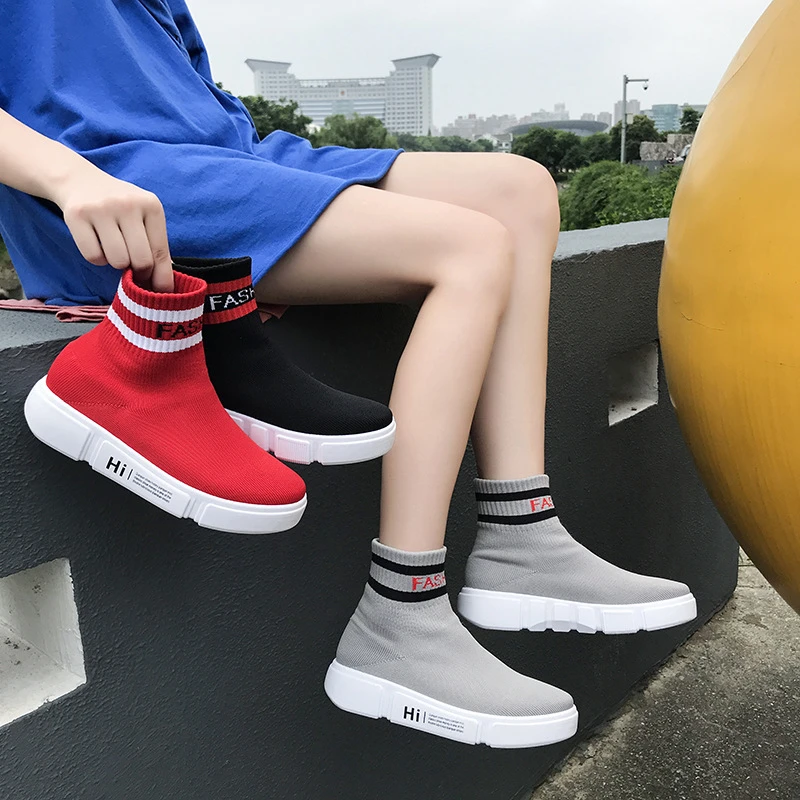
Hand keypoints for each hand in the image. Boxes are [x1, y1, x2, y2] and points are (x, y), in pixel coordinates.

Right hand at [55, 165, 173, 291]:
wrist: (80, 181)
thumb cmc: (120, 207)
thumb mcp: (144, 218)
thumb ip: (156, 246)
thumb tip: (165, 286)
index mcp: (151, 205)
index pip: (160, 252)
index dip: (160, 277)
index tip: (159, 291)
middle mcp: (128, 204)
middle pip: (141, 260)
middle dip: (139, 273)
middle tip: (133, 270)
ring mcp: (101, 208)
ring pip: (117, 260)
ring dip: (116, 264)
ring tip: (115, 251)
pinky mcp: (77, 215)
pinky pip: (93, 256)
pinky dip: (97, 259)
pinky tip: (98, 245)